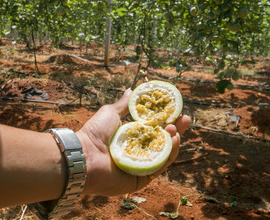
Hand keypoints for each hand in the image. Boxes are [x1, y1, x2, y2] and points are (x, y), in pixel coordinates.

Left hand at [76, 88, 190, 195]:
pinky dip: (168, 155)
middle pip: (163, 142)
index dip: (167, 120)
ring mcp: (140, 167)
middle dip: (176, 130)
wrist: (84, 155)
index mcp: (131, 138)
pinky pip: (159, 168)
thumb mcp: (111, 113)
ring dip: (173, 142)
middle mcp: (137, 152)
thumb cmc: (94, 133)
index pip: (155, 129)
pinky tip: (172, 142)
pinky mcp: (141, 179)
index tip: (178, 111)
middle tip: (185, 119)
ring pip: (164, 155)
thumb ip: (123, 104)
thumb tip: (131, 90)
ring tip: (175, 130)